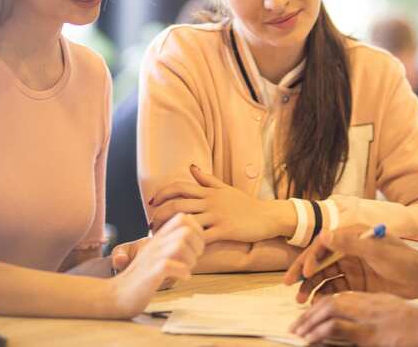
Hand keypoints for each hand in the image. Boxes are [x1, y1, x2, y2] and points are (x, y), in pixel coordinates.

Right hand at [108, 213, 204, 317]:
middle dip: (198, 245)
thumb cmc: (141, 278)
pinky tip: (182, 278)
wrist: (116, 295)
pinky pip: (170, 265)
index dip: (197, 230)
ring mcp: (152, 258)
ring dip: (191, 258)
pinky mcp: (150, 274)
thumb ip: (172, 246)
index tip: (197, 246)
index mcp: (159, 239)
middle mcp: (156, 245)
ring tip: (187, 269)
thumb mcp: (157, 256)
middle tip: (194, 259)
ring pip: (180, 244)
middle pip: (186, 230)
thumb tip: (198, 241)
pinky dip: (182, 271)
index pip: (183, 218)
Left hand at [148, 165, 276, 243]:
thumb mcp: (225, 188)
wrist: (267, 215)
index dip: (162, 193)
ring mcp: (217, 216)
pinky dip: (190, 244)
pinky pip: (203, 237)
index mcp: (208, 191)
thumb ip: (207, 179)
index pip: (179, 187)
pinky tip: (181, 250)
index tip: (151, 203)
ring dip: (170, 230)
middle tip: (151, 225)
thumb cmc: (245, 203)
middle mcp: (210, 201)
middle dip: (159, 214)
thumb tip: (191, 167)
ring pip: (187, 220)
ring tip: (161, 240)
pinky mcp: (225, 230)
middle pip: (177, 204)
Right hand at [284, 225, 417, 301]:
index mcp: (351, 236)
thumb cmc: (402, 259)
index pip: (323, 245)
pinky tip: (317, 303)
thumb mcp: (375, 249)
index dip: (310, 258)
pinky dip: (324, 295)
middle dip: (304, 273)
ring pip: (324, 276)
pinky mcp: (356, 283)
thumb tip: (324, 234)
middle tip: (289, 285)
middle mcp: (348, 250)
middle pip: (319, 261)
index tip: (305, 273)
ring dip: (311, 286)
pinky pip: (335, 288)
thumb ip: (349, 242)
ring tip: (301, 300)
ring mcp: (352, 267)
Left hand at [290, 292, 417, 346]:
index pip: (338, 297)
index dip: (320, 306)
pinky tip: (309, 339)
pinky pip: (336, 328)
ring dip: (309, 322)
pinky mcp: (367, 332)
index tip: (308, 317)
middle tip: (295, 327)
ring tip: (297, 333)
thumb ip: (373, 312)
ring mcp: (365, 316)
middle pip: (329, 302)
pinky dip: (319, 332)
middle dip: (309, 314)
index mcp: (369, 297)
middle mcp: (364, 302)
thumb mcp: (391, 311)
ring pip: (328, 311)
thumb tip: (357, 325)